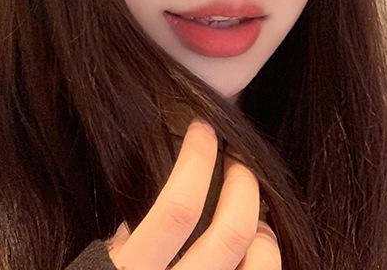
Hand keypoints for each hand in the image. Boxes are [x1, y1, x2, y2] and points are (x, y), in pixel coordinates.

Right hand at [107, 119, 280, 268]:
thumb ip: (120, 252)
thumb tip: (142, 215)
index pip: (177, 209)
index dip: (197, 161)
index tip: (203, 130)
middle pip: (232, 235)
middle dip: (244, 186)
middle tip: (239, 164)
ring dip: (266, 233)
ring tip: (257, 216)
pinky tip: (258, 259)